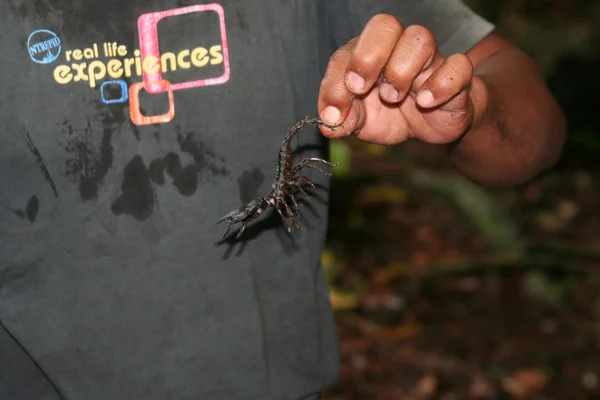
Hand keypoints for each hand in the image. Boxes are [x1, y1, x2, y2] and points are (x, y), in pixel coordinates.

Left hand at [317, 14, 487, 144]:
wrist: (431, 127)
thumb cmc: (391, 115)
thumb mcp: (363, 122)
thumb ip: (345, 120)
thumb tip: (328, 124)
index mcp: (367, 55)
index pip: (346, 52)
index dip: (335, 81)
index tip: (334, 113)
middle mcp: (397, 49)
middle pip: (384, 25)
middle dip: (367, 58)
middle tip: (361, 89)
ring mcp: (429, 60)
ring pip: (419, 38)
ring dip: (401, 70)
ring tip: (393, 98)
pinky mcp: (456, 75)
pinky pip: (458, 64)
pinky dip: (441, 83)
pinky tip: (426, 102)